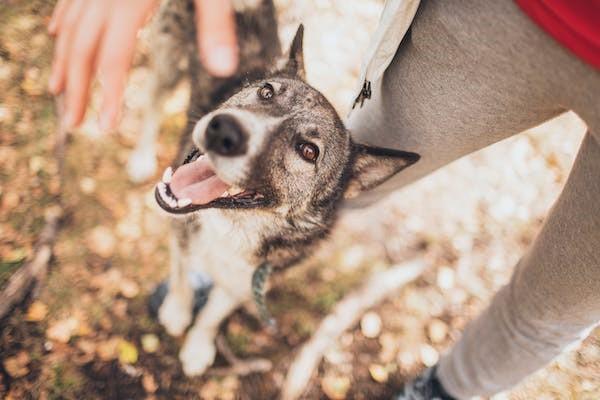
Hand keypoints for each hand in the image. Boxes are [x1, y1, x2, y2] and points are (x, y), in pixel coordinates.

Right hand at [48, 0, 237, 130]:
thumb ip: (214, 23)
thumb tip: (222, 68)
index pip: (112, 58)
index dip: (107, 95)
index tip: (106, 126)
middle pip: (82, 47)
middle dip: (77, 87)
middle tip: (75, 123)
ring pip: (71, 25)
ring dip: (64, 60)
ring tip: (59, 90)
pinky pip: (73, 1)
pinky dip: (65, 22)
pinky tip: (59, 33)